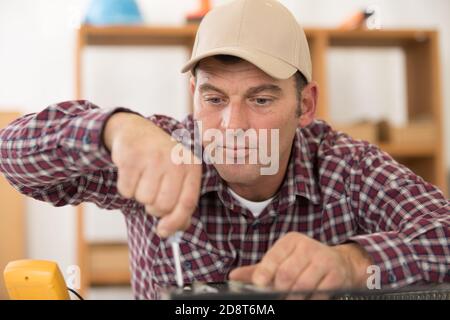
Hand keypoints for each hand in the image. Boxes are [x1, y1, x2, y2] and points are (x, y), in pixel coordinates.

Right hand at [103, 112, 200, 237]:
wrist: (135, 131)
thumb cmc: (160, 161)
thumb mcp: (177, 177)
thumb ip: (180, 203)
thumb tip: (171, 230)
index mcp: (191, 166)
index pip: (188, 202)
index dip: (176, 222)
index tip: (163, 232)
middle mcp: (175, 160)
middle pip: (163, 205)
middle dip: (154, 207)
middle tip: (152, 193)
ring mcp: (153, 157)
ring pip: (144, 199)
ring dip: (139, 195)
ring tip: (143, 178)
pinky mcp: (131, 157)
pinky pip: (126, 191)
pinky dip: (126, 188)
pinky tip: (131, 172)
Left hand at [229, 232, 371, 298]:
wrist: (339, 264)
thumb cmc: (303, 263)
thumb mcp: (281, 261)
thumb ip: (259, 269)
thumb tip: (233, 276)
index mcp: (290, 241)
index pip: (273, 257)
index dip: (264, 273)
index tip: (259, 285)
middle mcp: (307, 246)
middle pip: (286, 274)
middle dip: (279, 290)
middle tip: (276, 297)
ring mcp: (323, 260)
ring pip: (302, 286)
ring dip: (293, 298)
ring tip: (290, 299)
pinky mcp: (336, 275)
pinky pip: (319, 294)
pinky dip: (310, 300)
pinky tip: (306, 299)